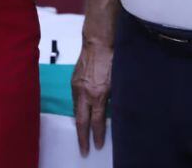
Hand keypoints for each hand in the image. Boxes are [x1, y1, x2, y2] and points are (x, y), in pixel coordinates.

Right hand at [72, 41, 112, 156]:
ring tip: (82, 134)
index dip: (98, 135)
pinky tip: (80, 113)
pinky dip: (77, 110)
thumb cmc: (112, 59)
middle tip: (84, 150)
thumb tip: (111, 111)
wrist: (98, 42)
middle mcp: (85, 93)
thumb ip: (113, 98)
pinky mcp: (73, 81)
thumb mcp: (118, 82)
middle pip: (82, 121)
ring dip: (79, 123)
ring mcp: (77, 87)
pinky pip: (74, 100)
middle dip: (82, 137)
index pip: (97, 121)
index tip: (98, 145)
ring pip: (76, 110)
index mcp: (98, 94)